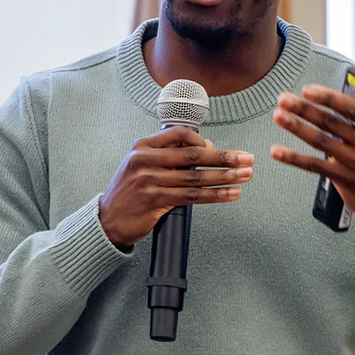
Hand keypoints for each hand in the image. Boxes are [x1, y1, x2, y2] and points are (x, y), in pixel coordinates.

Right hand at [97, 126, 254, 248]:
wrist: (107, 220)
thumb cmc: (129, 192)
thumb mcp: (142, 165)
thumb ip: (171, 156)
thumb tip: (207, 147)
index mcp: (143, 146)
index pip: (180, 134)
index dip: (204, 140)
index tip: (221, 150)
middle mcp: (145, 160)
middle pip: (193, 155)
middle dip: (225, 157)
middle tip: (247, 159)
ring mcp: (149, 180)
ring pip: (196, 178)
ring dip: (225, 177)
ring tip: (245, 176)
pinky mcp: (154, 200)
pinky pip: (192, 197)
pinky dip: (215, 195)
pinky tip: (230, 194)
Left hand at [270, 85, 354, 229]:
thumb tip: (330, 103)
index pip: (352, 108)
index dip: (329, 98)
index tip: (307, 90)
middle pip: (331, 122)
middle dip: (304, 108)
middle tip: (283, 99)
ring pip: (321, 141)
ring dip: (296, 127)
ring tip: (278, 116)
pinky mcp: (344, 180)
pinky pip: (314, 166)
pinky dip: (294, 157)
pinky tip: (277, 151)